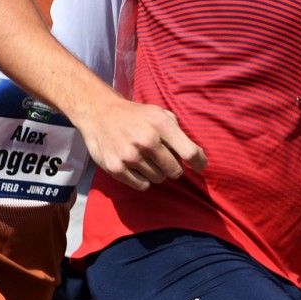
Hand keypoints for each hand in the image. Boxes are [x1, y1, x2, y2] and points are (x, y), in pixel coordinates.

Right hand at [79, 95, 205, 191]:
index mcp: (161, 125)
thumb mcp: (160, 114)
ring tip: (147, 160)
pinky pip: (142, 185)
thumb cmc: (137, 116)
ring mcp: (130, 155)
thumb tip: (196, 156)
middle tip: (166, 160)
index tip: (201, 167)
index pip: (190, 152)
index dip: (199, 163)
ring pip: (158, 179)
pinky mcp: (115, 168)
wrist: (100, 113)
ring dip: (157, 173)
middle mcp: (146, 140)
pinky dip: (143, 180)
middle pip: (175, 170)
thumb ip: (178, 132)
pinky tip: (137, 168)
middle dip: (174, 168)